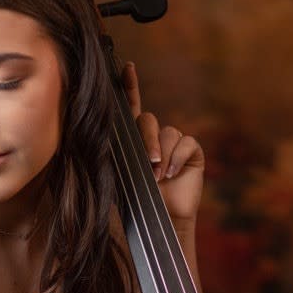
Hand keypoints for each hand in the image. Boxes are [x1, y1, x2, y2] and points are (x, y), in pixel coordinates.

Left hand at [121, 62, 203, 229]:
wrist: (159, 224)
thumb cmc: (136, 203)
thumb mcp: (119, 175)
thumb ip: (115, 152)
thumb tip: (101, 130)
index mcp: (132, 141)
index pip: (129, 109)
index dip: (129, 88)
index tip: (128, 68)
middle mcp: (153, 138)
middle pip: (148, 120)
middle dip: (148, 140)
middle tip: (150, 164)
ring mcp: (173, 145)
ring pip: (168, 133)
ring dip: (163, 155)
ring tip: (159, 178)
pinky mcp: (191, 153)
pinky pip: (186, 143)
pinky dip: (179, 158)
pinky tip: (173, 174)